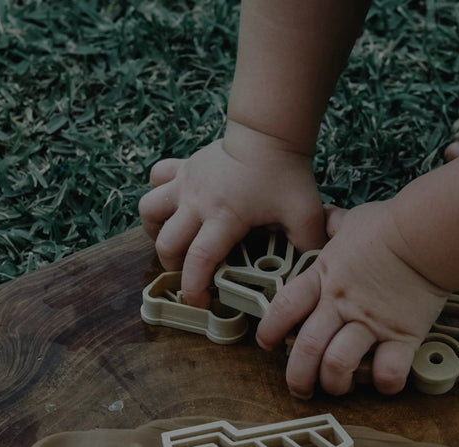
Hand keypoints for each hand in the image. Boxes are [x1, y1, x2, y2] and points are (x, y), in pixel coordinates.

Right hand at [138, 123, 326, 306]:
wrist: (269, 132)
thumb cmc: (286, 173)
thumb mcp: (305, 214)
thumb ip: (308, 245)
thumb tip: (310, 273)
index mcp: (224, 217)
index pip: (199, 259)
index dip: (194, 287)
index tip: (200, 301)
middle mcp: (197, 202)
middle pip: (166, 243)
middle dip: (173, 266)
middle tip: (190, 273)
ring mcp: (186, 183)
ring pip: (149, 209)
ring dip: (156, 230)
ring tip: (174, 240)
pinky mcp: (183, 167)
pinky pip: (156, 178)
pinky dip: (159, 193)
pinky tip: (174, 205)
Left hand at [256, 202, 449, 397]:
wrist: (427, 233)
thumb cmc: (390, 224)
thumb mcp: (352, 221)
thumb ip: (334, 226)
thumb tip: (328, 218)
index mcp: (324, 277)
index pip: (284, 308)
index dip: (270, 330)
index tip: (267, 343)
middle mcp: (341, 305)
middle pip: (306, 348)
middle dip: (298, 375)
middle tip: (300, 387)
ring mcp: (371, 322)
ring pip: (338, 365)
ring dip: (335, 383)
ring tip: (339, 387)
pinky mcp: (402, 336)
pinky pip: (389, 372)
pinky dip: (385, 383)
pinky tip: (384, 382)